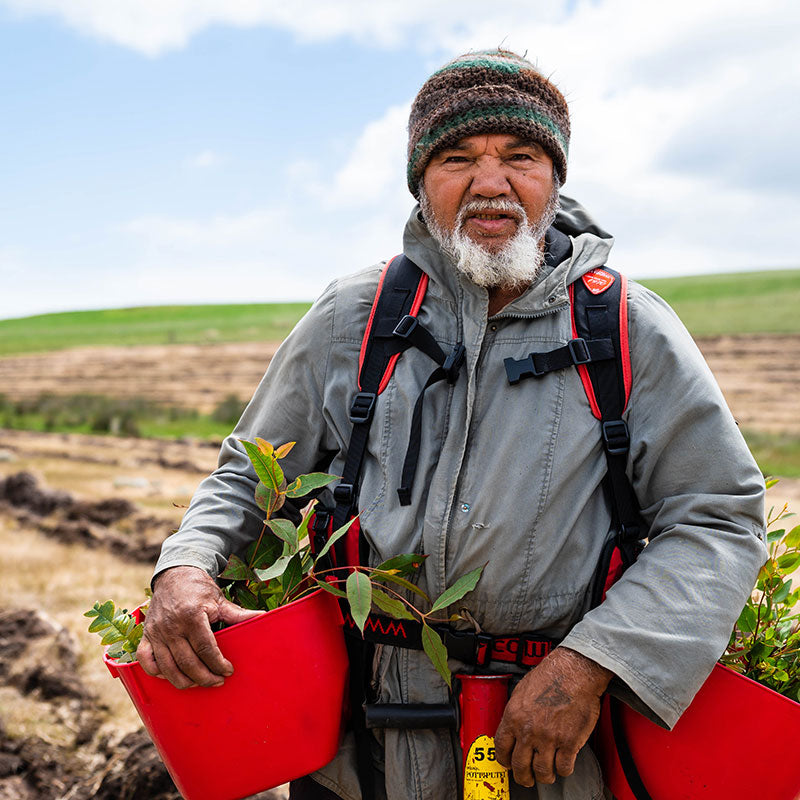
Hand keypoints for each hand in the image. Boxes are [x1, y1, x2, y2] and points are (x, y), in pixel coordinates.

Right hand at [137, 565, 263, 688]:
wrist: (175, 575)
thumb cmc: (199, 589)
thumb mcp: (219, 600)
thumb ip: (238, 614)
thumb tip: (263, 617)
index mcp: (192, 616)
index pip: (206, 649)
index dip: (218, 664)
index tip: (228, 671)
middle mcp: (172, 627)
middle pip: (188, 663)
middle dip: (205, 677)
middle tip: (218, 681)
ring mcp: (156, 632)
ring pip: (168, 668)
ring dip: (184, 681)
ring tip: (199, 683)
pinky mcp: (146, 635)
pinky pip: (146, 661)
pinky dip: (157, 673)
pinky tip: (172, 675)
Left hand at [494, 647, 611, 786]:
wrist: (574, 672)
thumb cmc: (550, 676)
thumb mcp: (522, 690)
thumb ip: (516, 712)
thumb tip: (512, 727)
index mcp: (514, 716)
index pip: (501, 748)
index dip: (504, 760)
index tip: (509, 763)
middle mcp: (528, 730)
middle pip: (520, 766)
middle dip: (523, 777)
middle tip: (528, 778)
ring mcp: (549, 738)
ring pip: (542, 772)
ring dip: (545, 776)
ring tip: (548, 773)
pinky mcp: (569, 742)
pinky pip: (564, 768)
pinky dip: (564, 770)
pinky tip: (564, 764)